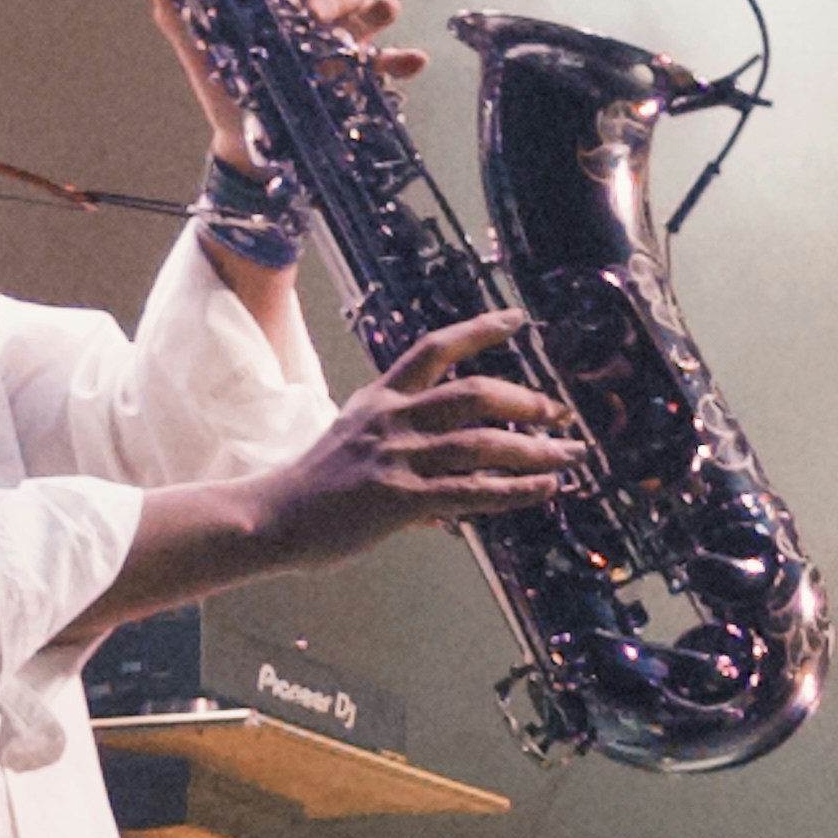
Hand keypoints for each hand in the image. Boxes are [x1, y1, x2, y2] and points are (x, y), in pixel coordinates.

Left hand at [148, 0, 426, 167]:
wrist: (244, 144)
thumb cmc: (225, 84)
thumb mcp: (199, 47)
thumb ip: (177, 10)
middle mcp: (317, 15)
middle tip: (317, 11)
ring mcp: (342, 46)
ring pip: (369, 15)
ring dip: (377, 10)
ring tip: (382, 10)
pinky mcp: (358, 80)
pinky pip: (387, 65)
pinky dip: (403, 59)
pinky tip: (414, 57)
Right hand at [249, 318, 584, 569]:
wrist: (269, 517)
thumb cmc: (310, 487)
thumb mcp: (351, 443)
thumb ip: (399, 449)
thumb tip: (446, 489)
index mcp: (379, 399)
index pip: (434, 349)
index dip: (480, 330)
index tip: (518, 319)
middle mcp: (392, 420)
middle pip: (473, 393)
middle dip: (525, 400)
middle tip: (559, 412)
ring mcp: (397, 458)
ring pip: (482, 444)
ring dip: (534, 449)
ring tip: (569, 455)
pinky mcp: (400, 498)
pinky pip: (472, 492)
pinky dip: (516, 489)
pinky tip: (544, 490)